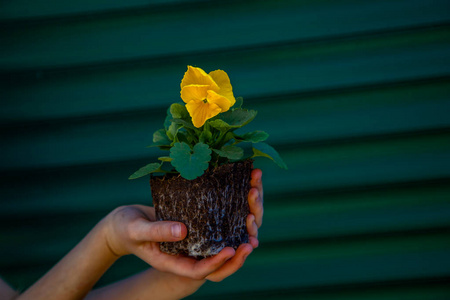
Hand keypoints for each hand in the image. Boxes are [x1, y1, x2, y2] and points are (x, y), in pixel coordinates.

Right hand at [103, 169, 263, 281]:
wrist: (124, 221)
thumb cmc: (126, 229)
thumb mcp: (138, 230)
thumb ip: (158, 231)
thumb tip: (183, 231)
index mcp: (174, 262)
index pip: (200, 270)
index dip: (217, 263)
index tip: (232, 249)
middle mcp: (187, 253)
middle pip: (217, 263)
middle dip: (236, 255)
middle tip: (252, 241)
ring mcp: (193, 240)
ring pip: (220, 243)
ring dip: (237, 233)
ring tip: (250, 219)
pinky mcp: (195, 225)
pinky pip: (215, 226)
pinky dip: (228, 216)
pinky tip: (238, 200)